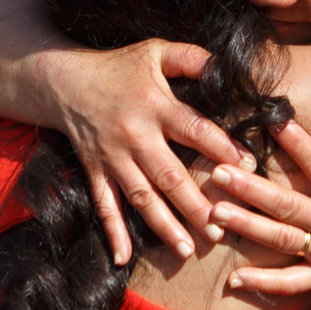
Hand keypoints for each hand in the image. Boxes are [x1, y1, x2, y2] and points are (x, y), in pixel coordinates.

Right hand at [45, 39, 245, 265]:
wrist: (64, 80)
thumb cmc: (118, 67)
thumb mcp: (155, 51)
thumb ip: (192, 58)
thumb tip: (227, 67)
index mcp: (155, 105)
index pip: (194, 130)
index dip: (221, 148)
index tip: (246, 166)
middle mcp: (135, 135)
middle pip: (169, 176)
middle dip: (195, 205)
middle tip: (220, 230)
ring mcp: (113, 157)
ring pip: (141, 198)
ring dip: (164, 226)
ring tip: (187, 250)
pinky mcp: (95, 170)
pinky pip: (104, 205)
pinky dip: (113, 232)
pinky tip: (123, 258)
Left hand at [211, 117, 310, 309]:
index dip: (297, 143)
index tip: (273, 121)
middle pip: (286, 204)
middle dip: (250, 187)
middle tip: (218, 171)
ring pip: (279, 239)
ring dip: (246, 226)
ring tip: (216, 212)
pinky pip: (289, 283)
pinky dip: (261, 283)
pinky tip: (234, 277)